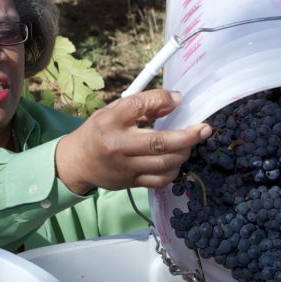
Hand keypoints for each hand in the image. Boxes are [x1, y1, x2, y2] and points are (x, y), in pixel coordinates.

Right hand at [55, 89, 211, 194]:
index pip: (138, 105)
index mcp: (110, 120)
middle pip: (158, 142)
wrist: (77, 162)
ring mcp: (124, 167)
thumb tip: (176, 101)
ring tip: (188, 144)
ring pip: (163, 163)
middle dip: (187, 136)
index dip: (163, 99)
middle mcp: (117, 144)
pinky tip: (175, 161)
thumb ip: (141, 105)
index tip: (179, 99)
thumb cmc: (98, 132)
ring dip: (183, 153)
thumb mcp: (113, 111)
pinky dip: (173, 170)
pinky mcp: (130, 182)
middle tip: (204, 130)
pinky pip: (159, 180)